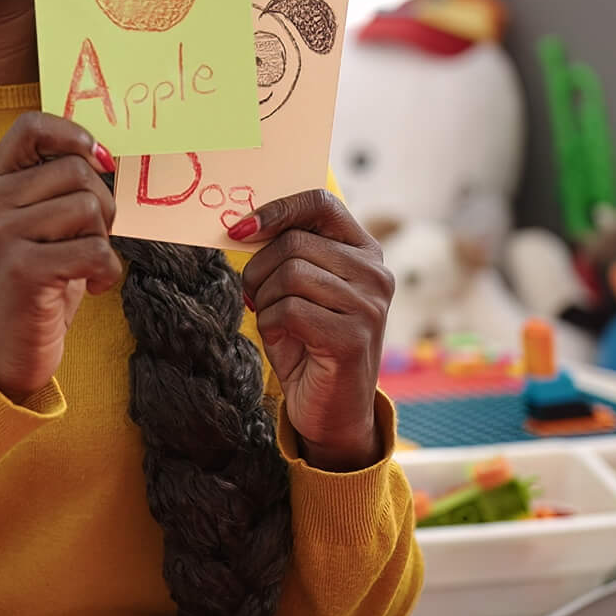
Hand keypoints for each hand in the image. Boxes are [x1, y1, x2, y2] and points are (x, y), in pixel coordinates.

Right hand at [0, 113, 122, 400]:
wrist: (1, 356)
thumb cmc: (31, 287)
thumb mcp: (34, 227)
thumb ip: (54, 189)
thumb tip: (108, 155)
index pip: (30, 126)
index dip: (74, 135)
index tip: (99, 160)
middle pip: (75, 169)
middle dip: (102, 204)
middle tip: (93, 240)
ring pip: (88, 206)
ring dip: (103, 239)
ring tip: (86, 266)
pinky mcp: (23, 269)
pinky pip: (95, 249)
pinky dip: (108, 271)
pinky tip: (94, 287)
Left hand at [233, 190, 392, 468]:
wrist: (332, 412)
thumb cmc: (308, 345)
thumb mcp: (299, 291)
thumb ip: (287, 255)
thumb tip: (243, 227)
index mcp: (365, 253)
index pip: (321, 203)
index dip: (276, 209)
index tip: (239, 230)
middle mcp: (375, 274)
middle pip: (295, 242)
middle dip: (259, 270)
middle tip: (255, 297)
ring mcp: (369, 306)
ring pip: (290, 274)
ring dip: (265, 300)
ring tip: (274, 321)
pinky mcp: (353, 337)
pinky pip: (289, 310)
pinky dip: (271, 324)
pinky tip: (284, 340)